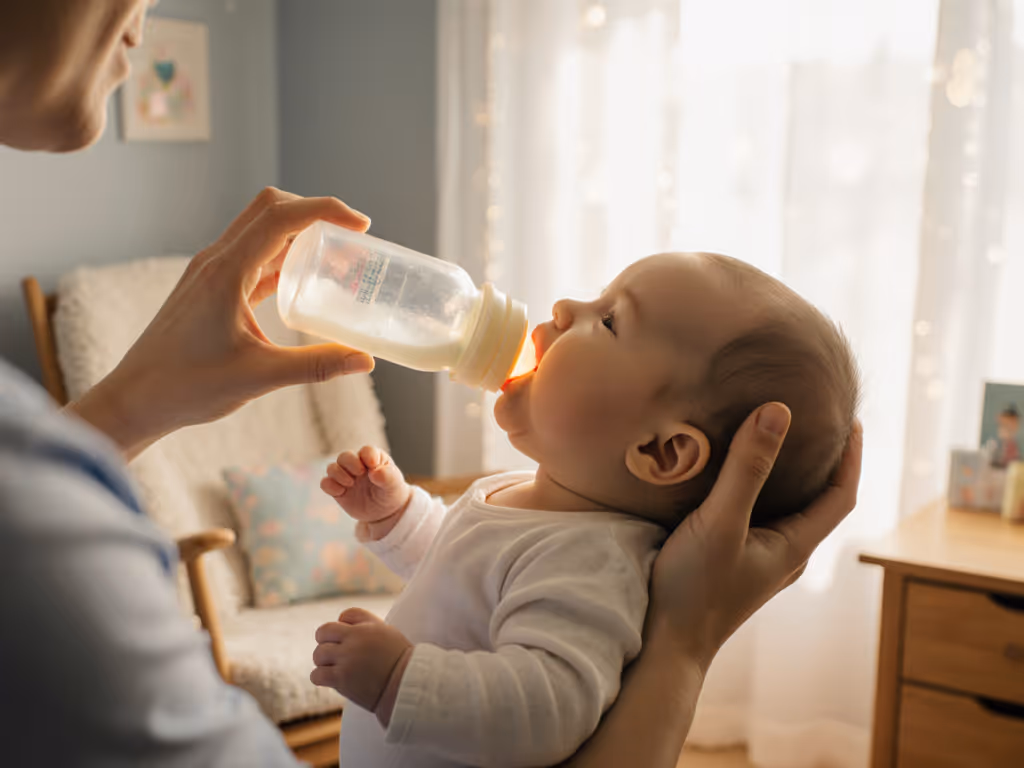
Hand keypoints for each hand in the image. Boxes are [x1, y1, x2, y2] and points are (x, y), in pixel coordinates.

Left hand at [67, 188, 375, 458]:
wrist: (135, 399)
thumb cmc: (187, 387)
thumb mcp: (260, 376)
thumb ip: (316, 366)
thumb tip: (365, 361)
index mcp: (226, 271)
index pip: (281, 217)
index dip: (325, 210)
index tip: (362, 225)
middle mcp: (216, 261)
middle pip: (270, 209)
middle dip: (315, 213)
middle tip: (352, 238)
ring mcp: (211, 272)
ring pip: (260, 231)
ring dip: (299, 234)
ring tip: (337, 260)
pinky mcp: (210, 288)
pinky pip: (252, 257)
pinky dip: (283, 258)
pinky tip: (305, 283)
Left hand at [310, 607, 411, 724]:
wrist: (406, 686)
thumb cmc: (399, 660)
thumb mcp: (387, 632)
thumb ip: (365, 621)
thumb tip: (341, 619)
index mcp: (366, 627)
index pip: (344, 615)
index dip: (342, 625)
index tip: (346, 637)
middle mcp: (354, 641)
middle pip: (323, 632)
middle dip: (325, 642)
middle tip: (334, 653)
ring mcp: (346, 660)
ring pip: (318, 654)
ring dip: (323, 661)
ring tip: (333, 668)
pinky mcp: (341, 680)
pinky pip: (317, 675)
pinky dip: (319, 677)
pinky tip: (330, 680)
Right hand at [321, 446, 411, 540]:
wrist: (384, 511)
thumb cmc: (391, 492)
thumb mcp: (394, 485)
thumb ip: (388, 476)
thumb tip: (375, 472)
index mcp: (373, 458)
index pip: (367, 451)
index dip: (368, 456)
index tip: (373, 466)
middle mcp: (357, 464)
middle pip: (345, 456)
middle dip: (350, 463)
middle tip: (360, 473)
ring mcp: (346, 476)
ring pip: (332, 468)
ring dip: (338, 474)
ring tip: (350, 483)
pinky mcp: (337, 490)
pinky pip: (325, 483)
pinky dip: (329, 486)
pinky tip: (341, 492)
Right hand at [647, 403, 862, 669]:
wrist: (665, 645)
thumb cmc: (694, 589)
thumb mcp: (721, 521)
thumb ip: (747, 469)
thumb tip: (778, 411)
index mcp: (794, 547)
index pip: (841, 496)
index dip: (851, 458)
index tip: (851, 421)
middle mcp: (784, 555)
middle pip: (817, 502)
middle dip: (822, 461)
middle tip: (813, 421)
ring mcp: (759, 562)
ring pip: (786, 511)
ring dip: (788, 476)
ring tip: (772, 439)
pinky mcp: (733, 563)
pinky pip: (758, 519)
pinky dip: (758, 491)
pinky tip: (731, 478)